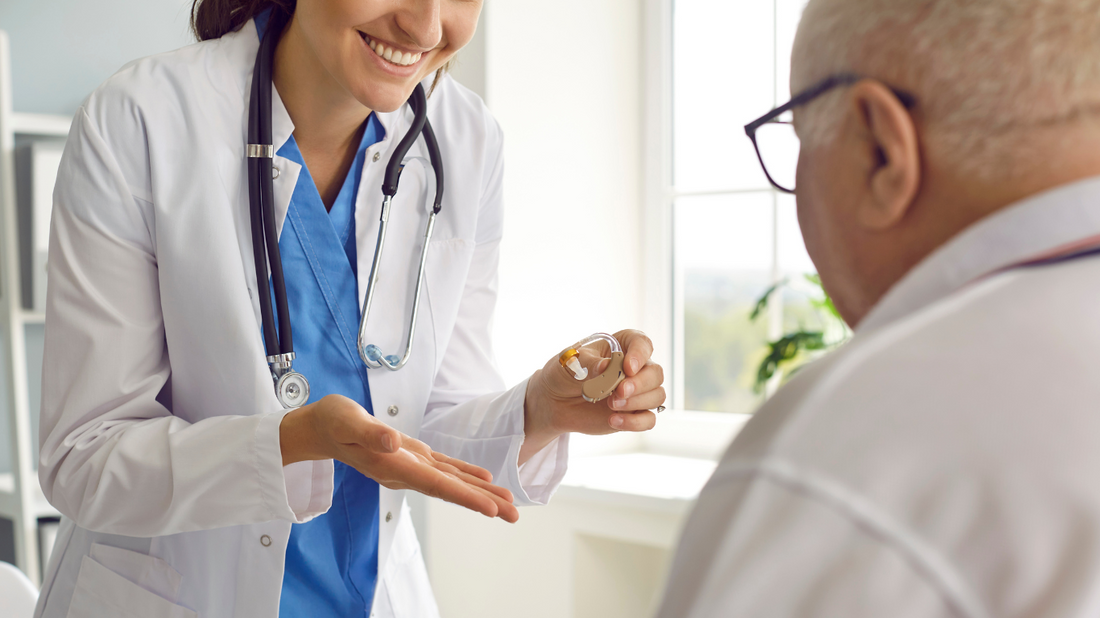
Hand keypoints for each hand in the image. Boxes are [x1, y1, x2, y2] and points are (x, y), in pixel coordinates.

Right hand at [281, 395, 517, 522]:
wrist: (321, 428)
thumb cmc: (333, 421)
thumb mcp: (346, 420)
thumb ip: (369, 433)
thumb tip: (392, 442)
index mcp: (393, 465)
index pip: (435, 484)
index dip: (464, 497)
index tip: (490, 509)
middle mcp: (405, 471)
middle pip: (450, 490)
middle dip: (482, 502)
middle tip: (513, 514)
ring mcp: (410, 466)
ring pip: (451, 481)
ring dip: (480, 492)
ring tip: (508, 503)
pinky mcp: (412, 455)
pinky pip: (444, 468)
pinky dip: (465, 474)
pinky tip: (484, 480)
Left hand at [521, 330, 665, 462]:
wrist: (554, 401)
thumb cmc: (565, 373)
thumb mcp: (570, 363)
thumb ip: (589, 363)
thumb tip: (606, 366)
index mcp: (622, 346)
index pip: (642, 343)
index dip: (640, 355)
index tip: (628, 368)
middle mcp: (635, 368)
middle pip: (655, 373)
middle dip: (640, 384)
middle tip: (619, 392)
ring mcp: (636, 391)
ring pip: (657, 395)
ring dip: (637, 402)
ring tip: (611, 406)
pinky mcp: (633, 413)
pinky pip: (648, 419)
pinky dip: (635, 422)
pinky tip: (614, 420)